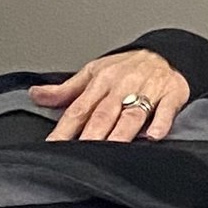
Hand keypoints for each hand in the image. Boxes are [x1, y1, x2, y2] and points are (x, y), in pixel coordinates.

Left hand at [29, 48, 190, 142]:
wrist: (166, 54)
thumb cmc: (127, 68)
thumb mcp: (93, 73)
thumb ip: (65, 90)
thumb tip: (36, 95)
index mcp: (100, 82)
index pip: (79, 108)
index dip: (65, 128)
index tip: (54, 145)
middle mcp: (122, 87)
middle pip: (104, 114)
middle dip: (91, 134)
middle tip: (80, 154)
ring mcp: (148, 91)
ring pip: (132, 114)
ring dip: (121, 132)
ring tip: (111, 149)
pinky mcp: (171, 94)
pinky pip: (166, 110)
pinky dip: (160, 123)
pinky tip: (153, 136)